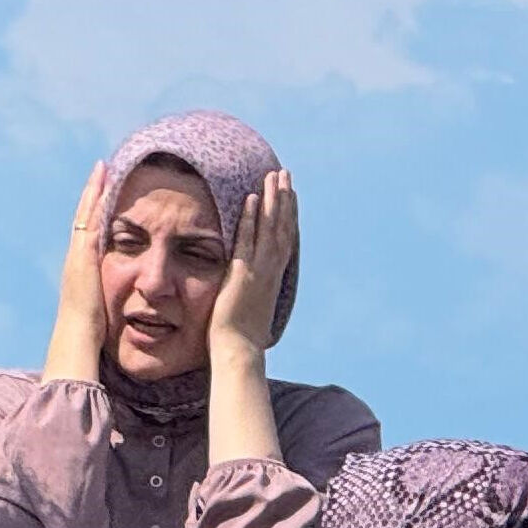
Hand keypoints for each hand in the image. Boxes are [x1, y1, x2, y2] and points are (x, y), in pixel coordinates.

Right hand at [44, 158, 109, 384]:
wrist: (77, 339)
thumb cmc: (91, 334)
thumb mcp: (102, 310)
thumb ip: (109, 300)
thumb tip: (127, 305)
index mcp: (81, 269)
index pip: (88, 234)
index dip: (94, 213)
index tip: (104, 194)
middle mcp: (76, 257)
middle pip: (84, 217)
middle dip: (92, 194)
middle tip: (101, 170)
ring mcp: (77, 254)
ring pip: (85, 214)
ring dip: (94, 191)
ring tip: (103, 168)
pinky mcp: (83, 255)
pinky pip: (91, 220)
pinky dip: (97, 201)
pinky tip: (106, 184)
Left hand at [208, 171, 296, 358]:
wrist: (239, 353)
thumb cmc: (240, 337)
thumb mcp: (249, 306)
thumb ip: (250, 289)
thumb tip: (245, 284)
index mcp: (273, 278)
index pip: (284, 239)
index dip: (288, 215)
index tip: (289, 194)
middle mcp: (271, 271)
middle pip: (283, 227)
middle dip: (285, 199)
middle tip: (285, 174)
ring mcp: (259, 271)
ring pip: (270, 229)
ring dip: (273, 200)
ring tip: (273, 176)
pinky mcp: (243, 274)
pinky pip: (248, 241)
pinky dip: (251, 219)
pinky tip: (252, 199)